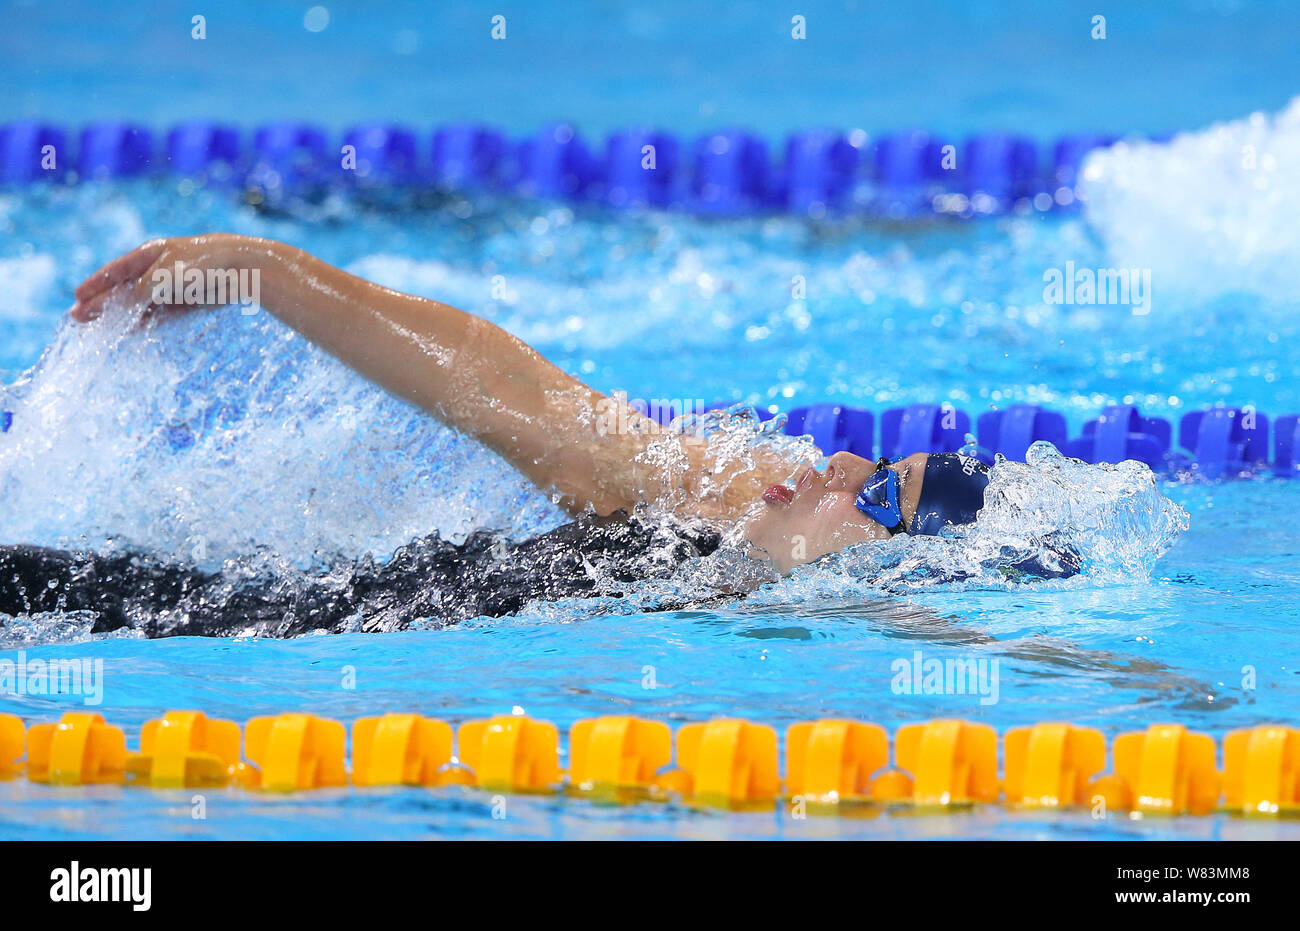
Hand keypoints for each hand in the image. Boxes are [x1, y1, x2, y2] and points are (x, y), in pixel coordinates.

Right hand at [70, 234, 249, 322]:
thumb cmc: (199, 265)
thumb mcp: (162, 277)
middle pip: (125, 290)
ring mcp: (173, 287)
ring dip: (120, 317)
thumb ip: (137, 294)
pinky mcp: (189, 303)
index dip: (95, 284)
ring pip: (140, 305)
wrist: (241, 270)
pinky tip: (129, 333)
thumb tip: (117, 309)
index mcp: (150, 253)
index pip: (115, 271)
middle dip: (102, 304)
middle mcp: (160, 270)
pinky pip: (160, 315)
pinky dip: (144, 323)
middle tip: (78, 320)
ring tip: (98, 330)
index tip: (76, 298)